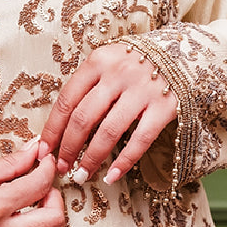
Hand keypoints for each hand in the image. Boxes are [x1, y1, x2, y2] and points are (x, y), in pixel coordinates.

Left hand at [39, 42, 176, 185]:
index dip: (53, 128)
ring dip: (92, 158)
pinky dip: (124, 161)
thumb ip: (89, 85)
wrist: (182, 51)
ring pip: (109, 132)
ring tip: (82, 175)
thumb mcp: (108, 62)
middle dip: (68, 147)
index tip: (44, 149)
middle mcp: (118, 74)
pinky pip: (140, 140)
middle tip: (61, 167)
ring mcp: (142, 90)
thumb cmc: (135, 62)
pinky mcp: (165, 107)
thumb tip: (62, 124)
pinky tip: (112, 175)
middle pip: (84, 118)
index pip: (67, 99)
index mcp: (98, 61)